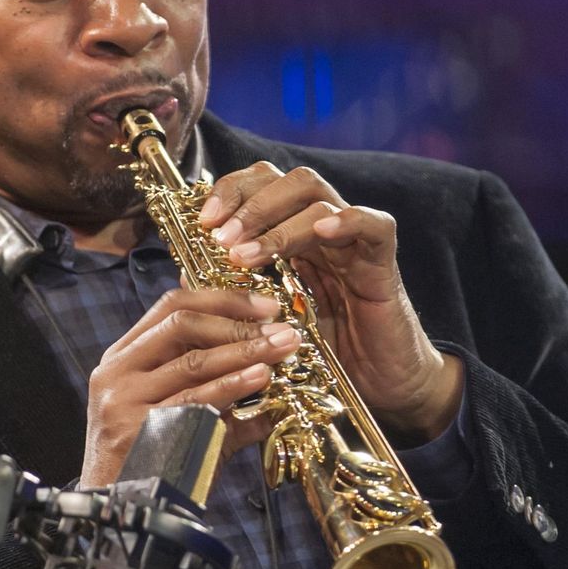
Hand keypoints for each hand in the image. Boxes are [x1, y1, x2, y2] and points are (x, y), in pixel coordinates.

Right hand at [80, 288, 302, 487]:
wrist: (118, 515)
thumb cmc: (152, 461)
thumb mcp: (179, 412)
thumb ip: (217, 386)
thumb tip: (271, 367)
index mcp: (124, 356)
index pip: (172, 306)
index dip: (222, 299)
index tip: (265, 307)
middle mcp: (116, 370)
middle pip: (180, 323)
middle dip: (237, 321)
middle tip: (280, 327)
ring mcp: (121, 398)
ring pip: (190, 360)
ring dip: (243, 351)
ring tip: (280, 349)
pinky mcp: (134, 428)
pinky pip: (191, 399)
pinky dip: (230, 385)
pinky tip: (259, 378)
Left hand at [197, 163, 462, 443]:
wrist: (381, 389)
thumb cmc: (324, 356)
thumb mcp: (267, 322)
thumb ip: (232, 293)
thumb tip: (184, 272)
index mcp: (292, 237)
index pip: (261, 185)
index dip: (230, 192)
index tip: (204, 223)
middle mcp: (322, 230)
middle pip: (288, 179)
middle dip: (248, 202)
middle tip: (220, 237)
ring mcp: (353, 242)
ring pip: (319, 196)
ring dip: (276, 222)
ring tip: (246, 256)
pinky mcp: (384, 263)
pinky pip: (373, 224)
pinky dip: (346, 220)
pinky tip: (320, 233)